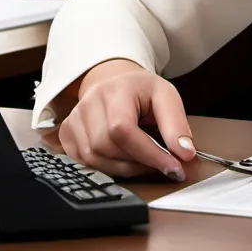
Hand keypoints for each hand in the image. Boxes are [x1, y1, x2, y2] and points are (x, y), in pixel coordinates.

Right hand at [54, 59, 196, 180]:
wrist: (116, 83)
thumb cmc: (142, 91)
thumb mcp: (167, 97)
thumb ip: (176, 124)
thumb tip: (185, 154)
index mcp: (116, 90)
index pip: (123, 130)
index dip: (148, 153)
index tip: (173, 168)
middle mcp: (88, 104)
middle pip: (107, 147)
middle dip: (138, 162)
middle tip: (161, 163)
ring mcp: (73, 120)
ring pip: (94, 160)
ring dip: (125, 168)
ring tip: (144, 160)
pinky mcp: (66, 135)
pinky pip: (84, 163)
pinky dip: (108, 168)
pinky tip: (124, 159)